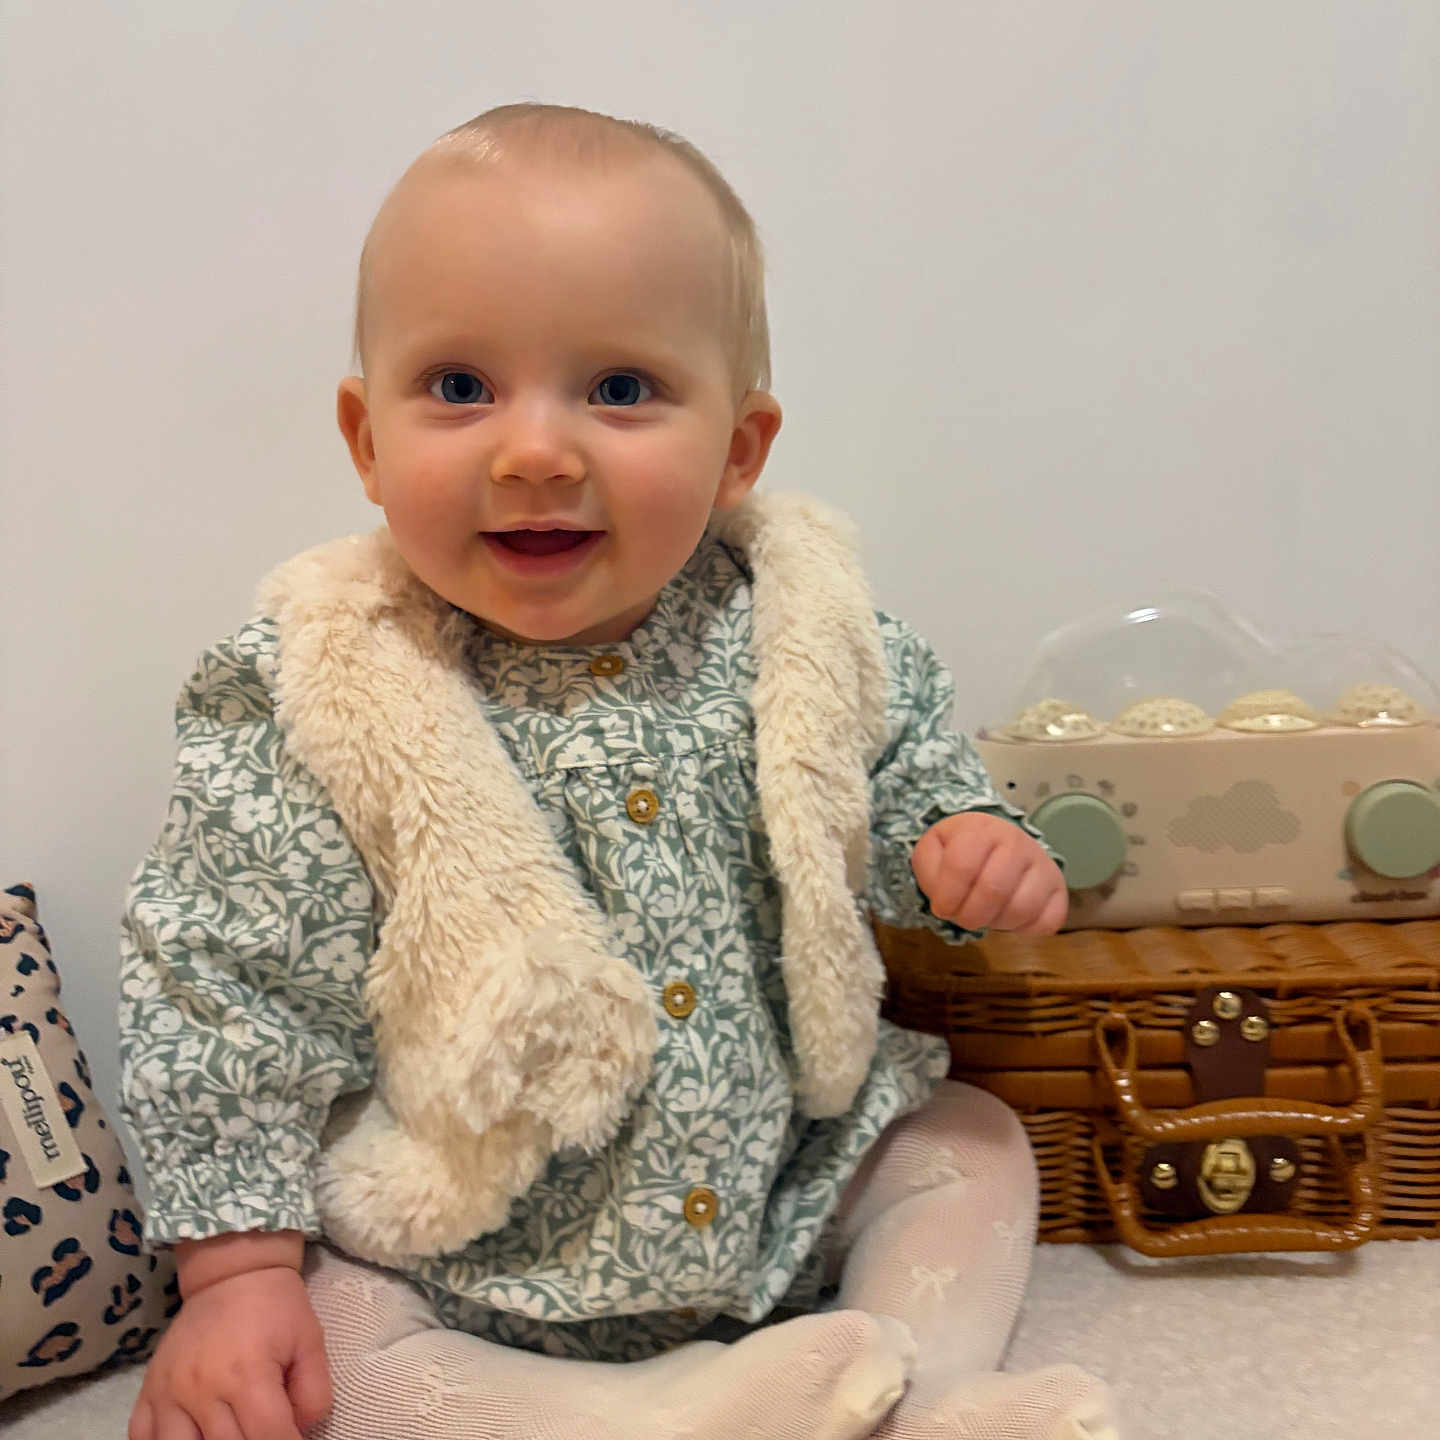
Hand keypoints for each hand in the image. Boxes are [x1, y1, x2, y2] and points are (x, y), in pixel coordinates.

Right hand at [129, 1263, 330, 1439]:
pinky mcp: (147, 1392)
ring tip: (229, 1434)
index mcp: (248, 1375)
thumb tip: (300, 1434)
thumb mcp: (310, 1342)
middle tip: (261, 1429)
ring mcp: (169, 1393)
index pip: (269, 1438)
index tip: (293, 1439)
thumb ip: (313, 1394)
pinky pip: (142, 1438)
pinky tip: (188, 1436)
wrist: (231, 1273)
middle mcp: (202, 1389)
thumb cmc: (276, 1309)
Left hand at [911, 813, 1066, 934]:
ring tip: (986, 913)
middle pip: (993, 890)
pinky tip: (1010, 916)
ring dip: (996, 922)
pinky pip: (1047, 922)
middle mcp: (1018, 842)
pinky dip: (1024, 929)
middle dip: (970, 915)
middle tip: (963, 916)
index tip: (941, 908)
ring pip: (1021, 909)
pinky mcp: (1060, 889)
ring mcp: (1043, 865)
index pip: (962, 866)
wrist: (998, 842)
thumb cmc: (961, 850)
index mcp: (981, 829)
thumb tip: (944, 899)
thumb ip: (928, 869)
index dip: (947, 896)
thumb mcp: (933, 850)